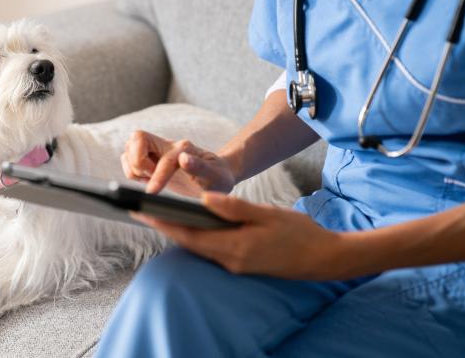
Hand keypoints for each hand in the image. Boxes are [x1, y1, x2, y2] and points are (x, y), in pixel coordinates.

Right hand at [120, 130, 235, 196]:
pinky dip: (131, 171)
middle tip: (150, 176)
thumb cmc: (217, 177)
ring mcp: (156, 151)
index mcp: (183, 149)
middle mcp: (167, 146)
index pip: (164, 158)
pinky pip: (128, 160)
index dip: (157, 175)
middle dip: (138, 161)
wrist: (216, 175)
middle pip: (137, 137)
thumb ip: (199, 167)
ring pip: (129, 149)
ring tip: (148, 179)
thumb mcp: (214, 176)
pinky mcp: (149, 160)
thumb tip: (184, 159)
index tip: (153, 191)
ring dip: (133, 167)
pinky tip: (146, 179)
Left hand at [132, 192, 347, 279]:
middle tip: (139, 210)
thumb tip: (204, 200)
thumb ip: (235, 208)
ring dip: (178, 232)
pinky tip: (190, 225)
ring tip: (158, 213)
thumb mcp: (268, 214)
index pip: (189, 235)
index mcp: (234, 247)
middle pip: (188, 243)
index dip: (162, 223)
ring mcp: (235, 265)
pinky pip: (210, 250)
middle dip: (163, 226)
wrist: (324, 258)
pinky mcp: (241, 264)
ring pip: (198, 247)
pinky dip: (196, 237)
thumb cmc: (299, 233)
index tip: (141, 211)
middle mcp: (230, 260)